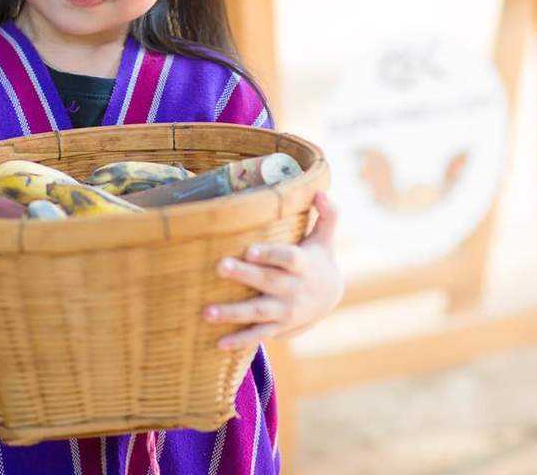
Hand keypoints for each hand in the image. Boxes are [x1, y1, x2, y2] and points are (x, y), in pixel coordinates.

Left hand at [204, 191, 343, 350]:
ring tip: (207, 312)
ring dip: (233, 313)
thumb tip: (320, 192)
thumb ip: (327, 215)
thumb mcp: (325, 238)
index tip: (251, 249)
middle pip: (268, 282)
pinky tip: (218, 344)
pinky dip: (240, 341)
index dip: (271, 254)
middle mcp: (294, 289)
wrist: (330, 297)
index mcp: (303, 264)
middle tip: (220, 267)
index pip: (288, 258)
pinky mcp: (278, 327)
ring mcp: (286, 311)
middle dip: (244, 276)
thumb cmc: (318, 258)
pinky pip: (258, 335)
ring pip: (258, 312)